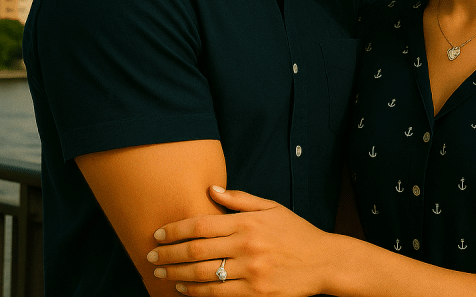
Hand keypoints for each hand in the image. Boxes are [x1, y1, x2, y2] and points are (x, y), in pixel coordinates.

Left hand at [147, 186, 331, 295]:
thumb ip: (240, 199)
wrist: (324, 261)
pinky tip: (183, 288)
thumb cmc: (296, 232)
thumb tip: (211, 188)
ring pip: (202, 274)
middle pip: (196, 250)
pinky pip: (217, 294)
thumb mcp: (272, 208)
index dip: (176, 229)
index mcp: (248, 222)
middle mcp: (247, 245)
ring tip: (161, 272)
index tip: (159, 233)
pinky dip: (195, 292)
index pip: (202, 224)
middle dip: (168, 253)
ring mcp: (251, 271)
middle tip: (151, 255)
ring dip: (176, 274)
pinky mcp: (256, 293)